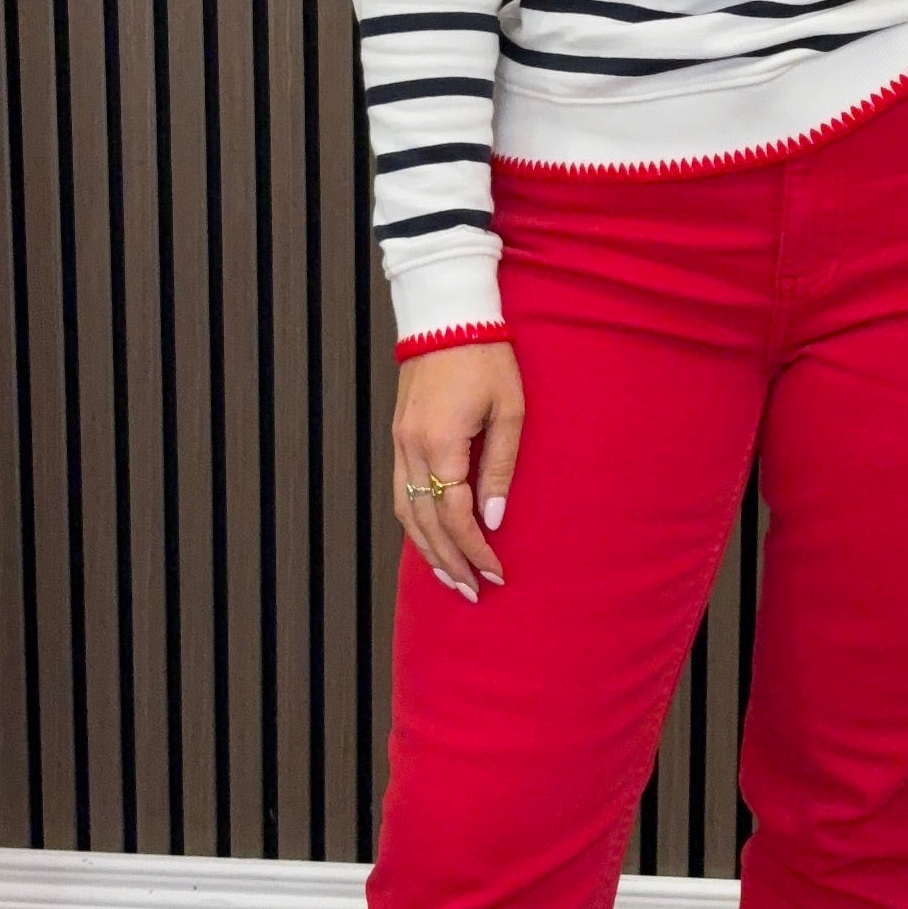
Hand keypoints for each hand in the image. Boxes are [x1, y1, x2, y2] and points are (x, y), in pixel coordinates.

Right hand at [393, 341, 523, 597]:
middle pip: (424, 523)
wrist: (446, 316)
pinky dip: (413, 524)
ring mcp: (399, 444)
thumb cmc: (487, 359)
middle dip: (449, 562)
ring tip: (449, 578)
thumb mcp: (509, 411)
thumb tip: (492, 520)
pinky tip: (429, 539)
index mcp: (441, 443)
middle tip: (472, 592)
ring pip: (405, 513)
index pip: (454, 515)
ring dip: (426, 550)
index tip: (495, 573)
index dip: (474, 550)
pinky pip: (399, 493)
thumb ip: (500, 468)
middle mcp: (411, 449)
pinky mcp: (398, 437)